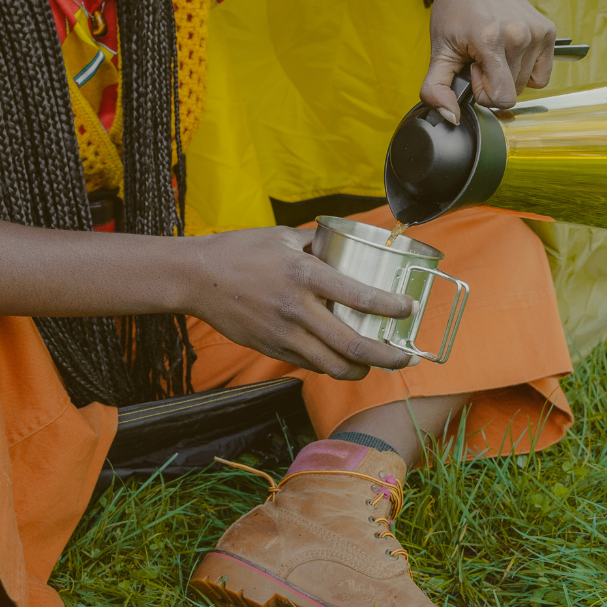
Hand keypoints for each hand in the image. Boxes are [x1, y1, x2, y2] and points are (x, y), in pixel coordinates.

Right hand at [183, 227, 415, 377]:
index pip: (359, 296)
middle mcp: (297, 309)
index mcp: (304, 275)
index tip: (410, 308)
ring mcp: (283, 334)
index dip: (391, 307)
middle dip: (387, 356)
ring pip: (333, 365)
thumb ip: (318, 243)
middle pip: (352, 344)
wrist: (197, 278)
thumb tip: (345, 243)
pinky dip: (332, 366)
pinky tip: (342, 359)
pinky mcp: (271, 348)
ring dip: (362, 369)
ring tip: (376, 364)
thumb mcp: (283, 237)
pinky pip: (310, 364)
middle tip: (405, 355)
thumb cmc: (239, 251)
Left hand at [420, 0, 555, 123]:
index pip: (500, 98)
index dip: (482, 91)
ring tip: (493, 50)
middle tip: (479, 57)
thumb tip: (451, 118)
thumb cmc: (455, 11)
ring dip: (507, 75)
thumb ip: (435, 88)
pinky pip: (541, 75)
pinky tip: (510, 50)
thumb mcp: (438, 49)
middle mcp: (518, 35)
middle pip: (513, 93)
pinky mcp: (549, 31)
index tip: (471, 68)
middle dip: (493, 82)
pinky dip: (526, 70)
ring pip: (526, 85)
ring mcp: (537, 32)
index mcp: (489, 41)